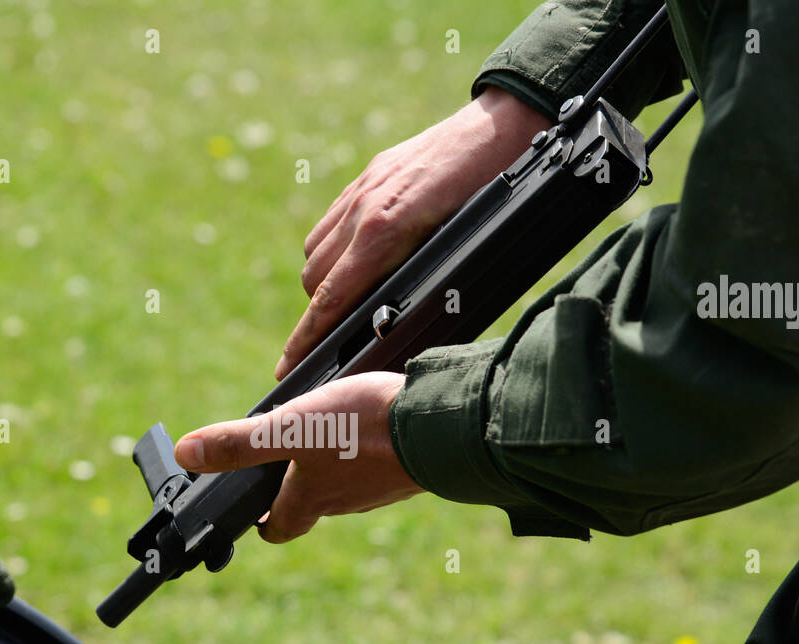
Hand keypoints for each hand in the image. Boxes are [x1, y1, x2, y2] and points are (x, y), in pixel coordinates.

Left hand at [172, 372, 421, 542]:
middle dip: (294, 489)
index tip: (251, 514)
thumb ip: (240, 444)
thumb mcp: (290, 429)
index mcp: (310, 499)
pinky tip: (371, 431)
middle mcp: (344, 503)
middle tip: (284, 465)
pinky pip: (379, 469)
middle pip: (311, 505)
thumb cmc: (364, 431)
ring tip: (326, 438)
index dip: (260, 523)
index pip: (277, 528)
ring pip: (346, 486)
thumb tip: (187, 453)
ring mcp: (380, 490)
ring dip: (333, 469)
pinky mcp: (407, 472)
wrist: (442, 428)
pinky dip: (368, 455)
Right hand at [276, 87, 547, 379]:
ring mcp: (364, 188)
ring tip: (346, 304)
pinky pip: (331, 220)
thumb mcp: (466, 247)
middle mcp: (364, 208)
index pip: (330, 298)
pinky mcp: (371, 173)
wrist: (511, 120)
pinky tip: (355, 260)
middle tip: (329, 345)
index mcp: (385, 230)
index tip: (287, 369)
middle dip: (316, 316)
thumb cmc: (500, 192)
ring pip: (315, 250)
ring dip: (323, 282)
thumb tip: (396, 323)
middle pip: (314, 279)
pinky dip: (332, 248)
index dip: (306, 340)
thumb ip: (423, 281)